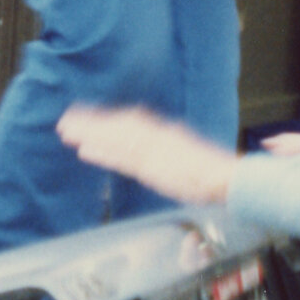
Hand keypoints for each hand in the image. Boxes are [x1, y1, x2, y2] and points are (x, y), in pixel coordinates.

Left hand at [57, 104, 236, 206]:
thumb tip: (164, 159)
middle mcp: (160, 138)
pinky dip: (103, 151)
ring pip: (117, 137)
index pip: (133, 123)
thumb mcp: (195, 162)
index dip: (109, 120)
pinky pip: (124, 156)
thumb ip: (174, 158)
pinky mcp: (155, 166)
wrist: (233, 181)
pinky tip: (84, 150)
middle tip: (66, 120)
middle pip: (120, 126)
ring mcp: (156, 151)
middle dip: (93, 123)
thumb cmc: (220, 177)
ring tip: (66, 131)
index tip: (89, 118)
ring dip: (90, 133)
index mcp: (170, 136)